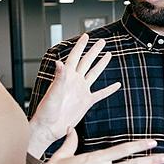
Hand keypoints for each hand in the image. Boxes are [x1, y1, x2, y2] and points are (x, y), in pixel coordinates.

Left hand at [30, 35, 119, 155]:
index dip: (80, 46)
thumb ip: (59, 77)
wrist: (49, 127)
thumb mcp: (53, 92)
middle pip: (87, 62)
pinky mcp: (86, 102)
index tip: (86, 36)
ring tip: (108, 54)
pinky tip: (116, 85)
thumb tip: (59, 62)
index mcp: (66, 76)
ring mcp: (81, 91)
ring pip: (94, 74)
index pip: (75, 57)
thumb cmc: (47, 110)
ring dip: (101, 64)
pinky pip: (100, 94)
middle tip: (102, 41)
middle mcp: (75, 81)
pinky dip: (109, 89)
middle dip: (94, 51)